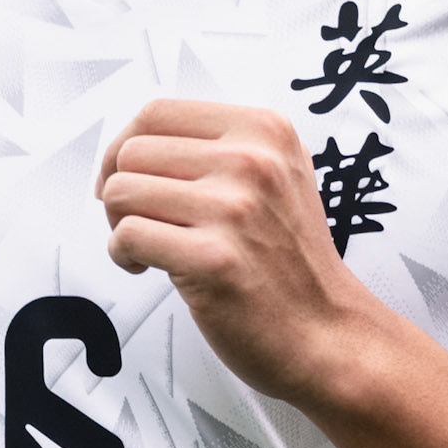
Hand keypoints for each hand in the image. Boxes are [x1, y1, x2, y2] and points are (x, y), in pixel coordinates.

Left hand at [96, 100, 378, 403]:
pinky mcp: (213, 259)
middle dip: (119, 189)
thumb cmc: (293, 265)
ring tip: (150, 245)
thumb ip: (221, 149)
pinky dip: (124, 255)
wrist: (328, 334)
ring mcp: (234, 209)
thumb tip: (139, 143)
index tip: (123, 173)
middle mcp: (252, 161)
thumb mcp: (278, 176)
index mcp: (265, 131)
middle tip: (138, 219)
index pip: (158, 113)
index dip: (126, 145)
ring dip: (119, 224)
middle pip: (133, 152)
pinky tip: (149, 267)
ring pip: (121, 191)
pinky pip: (127, 236)